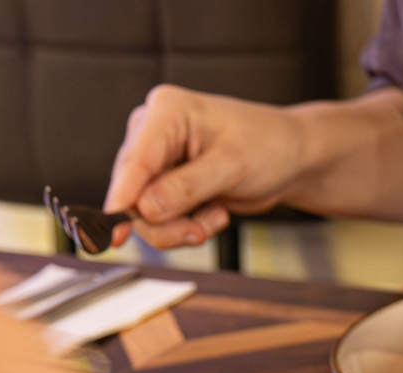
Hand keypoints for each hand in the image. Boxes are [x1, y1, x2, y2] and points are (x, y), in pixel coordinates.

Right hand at [104, 85, 308, 248]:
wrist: (289, 159)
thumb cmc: (267, 146)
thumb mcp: (231, 167)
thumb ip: (185, 188)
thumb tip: (145, 208)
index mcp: (167, 112)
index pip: (134, 162)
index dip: (123, 200)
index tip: (114, 232)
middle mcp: (153, 132)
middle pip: (132, 193)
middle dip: (165, 222)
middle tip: (198, 231)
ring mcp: (158, 160)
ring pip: (144, 213)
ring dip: (179, 227)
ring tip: (214, 218)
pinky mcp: (166, 183)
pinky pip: (160, 219)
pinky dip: (187, 226)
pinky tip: (213, 213)